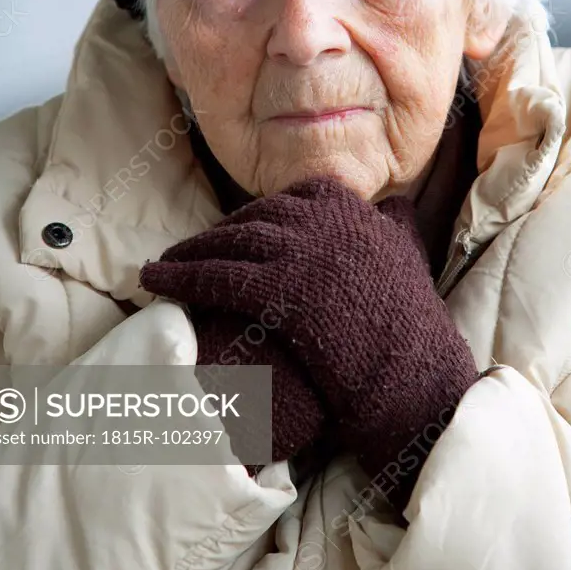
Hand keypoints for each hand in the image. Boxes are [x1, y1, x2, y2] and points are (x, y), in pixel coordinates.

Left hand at [140, 176, 479, 512]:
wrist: (414, 374)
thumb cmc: (412, 325)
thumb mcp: (411, 257)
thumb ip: (398, 225)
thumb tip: (396, 200)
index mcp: (352, 211)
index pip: (295, 195)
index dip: (262, 212)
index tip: (241, 225)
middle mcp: (323, 222)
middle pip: (255, 216)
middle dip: (219, 232)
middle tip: (191, 247)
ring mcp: (300, 252)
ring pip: (230, 242)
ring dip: (189, 251)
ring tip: (161, 264)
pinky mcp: (279, 288)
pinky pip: (218, 276)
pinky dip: (181, 276)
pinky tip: (156, 281)